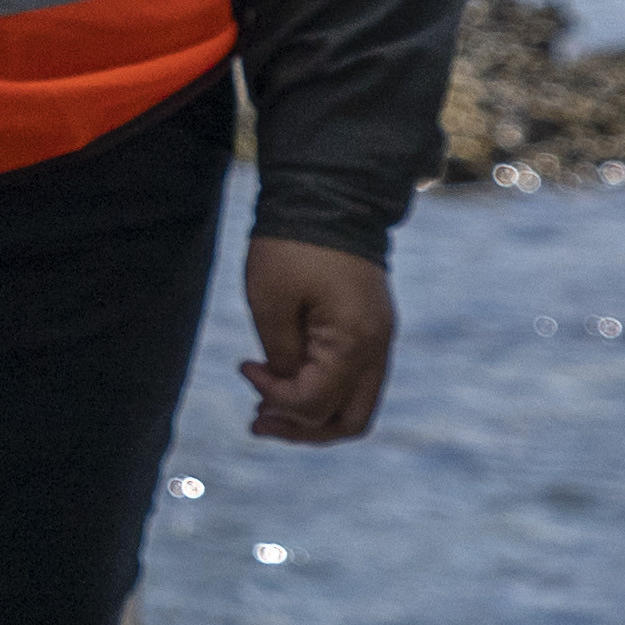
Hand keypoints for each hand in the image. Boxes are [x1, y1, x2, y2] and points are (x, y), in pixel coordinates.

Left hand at [237, 239, 398, 442]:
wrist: (328, 195)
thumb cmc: (293, 245)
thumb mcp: (271, 301)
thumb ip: (281, 356)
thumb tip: (286, 390)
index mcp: (356, 341)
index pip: (316, 403)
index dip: (275, 398)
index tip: (244, 367)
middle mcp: (378, 348)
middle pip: (350, 422)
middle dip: (301, 429)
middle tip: (257, 421)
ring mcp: (380, 340)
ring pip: (356, 406)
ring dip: (313, 415)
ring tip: (268, 410)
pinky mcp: (372, 330)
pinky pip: (356, 381)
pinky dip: (325, 391)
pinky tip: (289, 382)